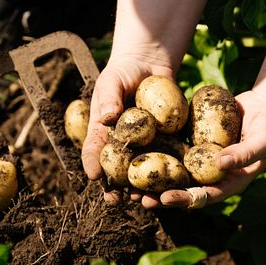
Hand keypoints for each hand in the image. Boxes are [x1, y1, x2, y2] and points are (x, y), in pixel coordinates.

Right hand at [81, 49, 175, 188]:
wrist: (150, 64)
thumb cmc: (124, 73)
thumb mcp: (112, 81)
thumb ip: (109, 99)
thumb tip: (108, 117)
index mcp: (102, 133)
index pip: (94, 152)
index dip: (92, 165)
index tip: (94, 177)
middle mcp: (121, 144)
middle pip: (116, 170)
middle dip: (116, 188)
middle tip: (117, 200)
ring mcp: (144, 146)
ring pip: (141, 172)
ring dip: (142, 188)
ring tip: (144, 199)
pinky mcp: (165, 142)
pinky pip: (166, 159)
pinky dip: (169, 174)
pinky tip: (173, 185)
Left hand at [136, 89, 265, 208]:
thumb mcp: (263, 140)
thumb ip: (244, 154)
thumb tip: (219, 164)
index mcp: (230, 181)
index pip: (204, 196)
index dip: (184, 199)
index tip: (164, 198)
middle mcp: (213, 175)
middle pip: (184, 189)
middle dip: (160, 195)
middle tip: (137, 197)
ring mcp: (203, 159)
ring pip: (175, 171)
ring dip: (154, 177)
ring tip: (129, 182)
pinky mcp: (196, 143)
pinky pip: (176, 149)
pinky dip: (159, 151)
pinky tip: (139, 149)